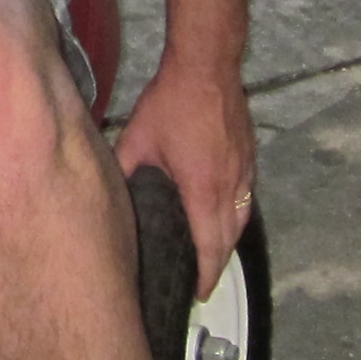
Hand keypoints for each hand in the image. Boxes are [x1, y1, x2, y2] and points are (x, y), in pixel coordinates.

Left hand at [114, 60, 256, 298]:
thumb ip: (127, 172)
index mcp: (203, 189)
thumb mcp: (137, 140)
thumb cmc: (172, 101)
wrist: (207, 66)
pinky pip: (246, 199)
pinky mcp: (249, 157)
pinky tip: (220, 217)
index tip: (199, 293)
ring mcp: (244, 171)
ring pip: (241, 220)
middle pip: (230, 239)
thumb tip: (111, 194)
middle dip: (217, 265)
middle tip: (201, 281)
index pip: (210, 246)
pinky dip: (235, 216)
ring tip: (210, 256)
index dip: (206, 275)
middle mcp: (231, 185)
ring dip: (227, 242)